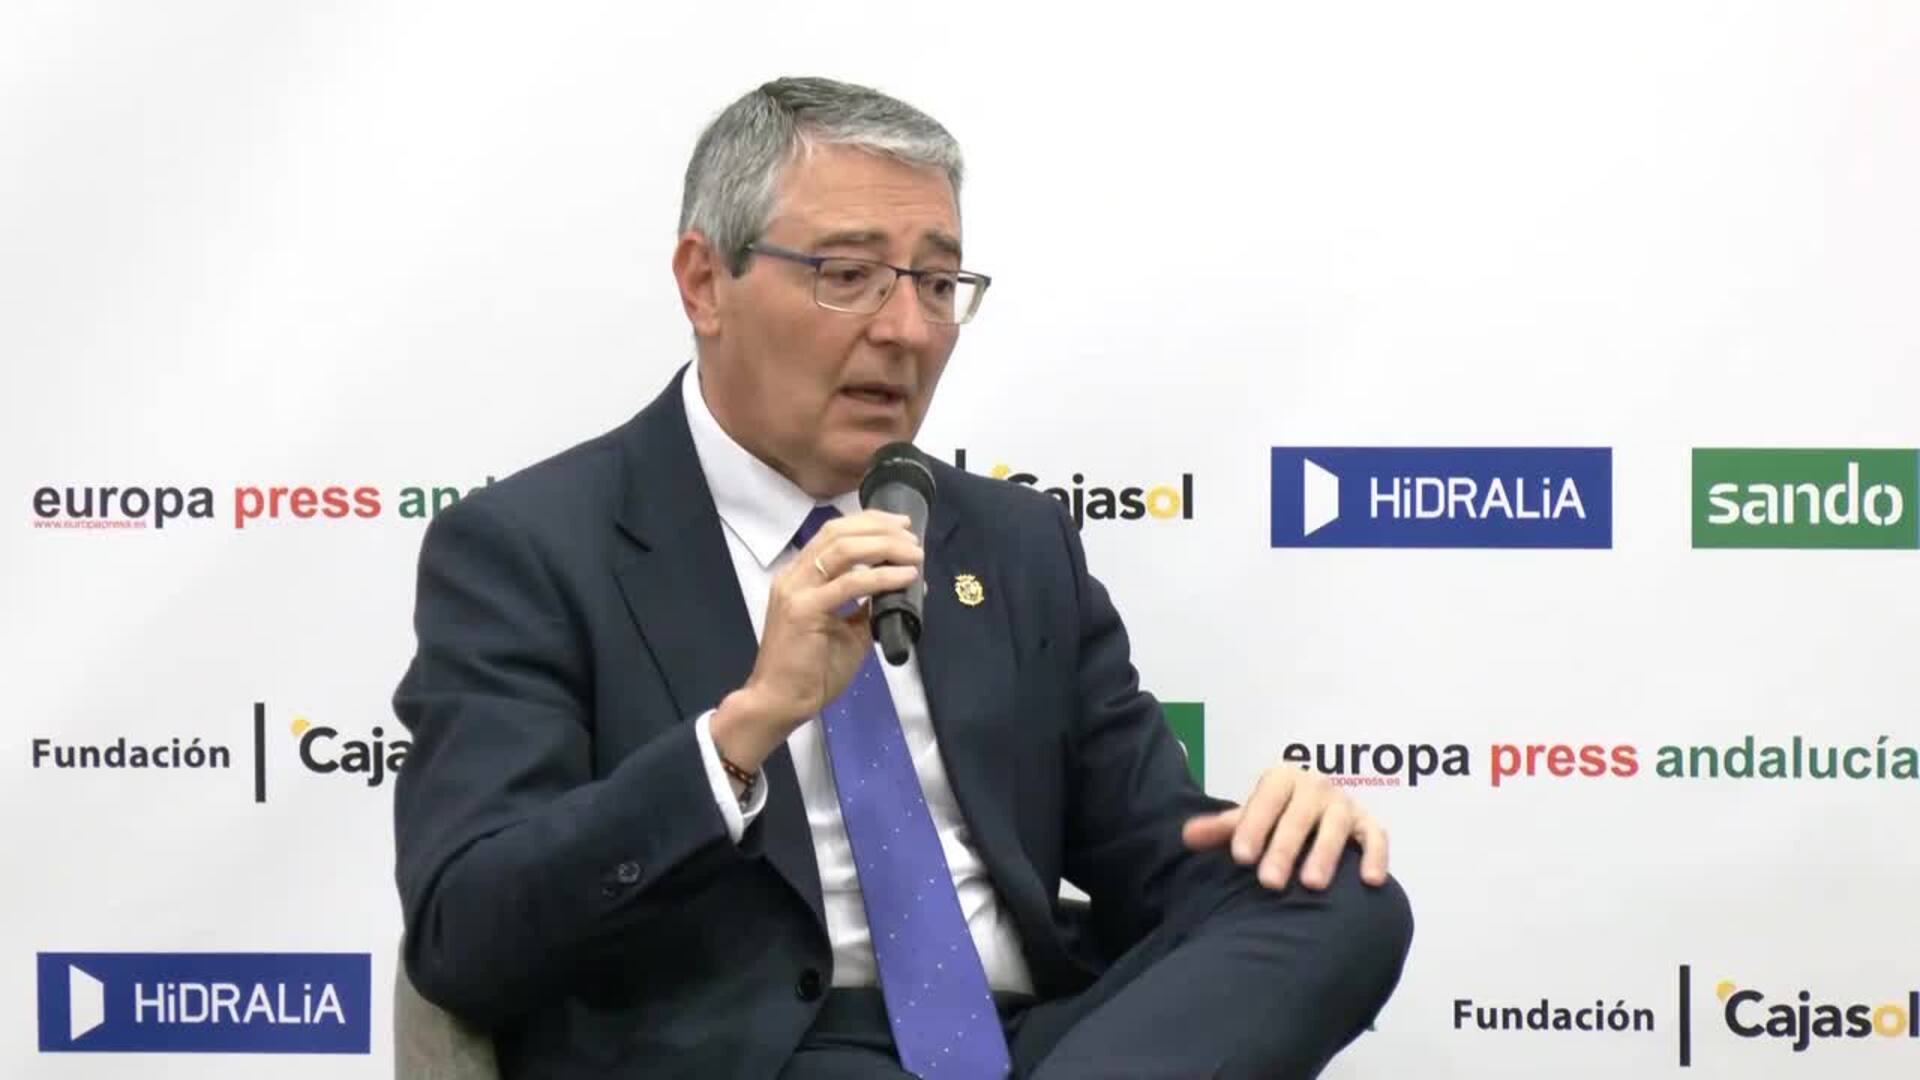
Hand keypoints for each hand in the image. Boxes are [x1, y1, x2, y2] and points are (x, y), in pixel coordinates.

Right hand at [712, 510, 922, 769]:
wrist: (780, 702)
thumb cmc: (811, 672)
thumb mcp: (846, 632)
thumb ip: (866, 608)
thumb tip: (902, 588)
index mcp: (799, 577)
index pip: (833, 533)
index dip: (869, 523)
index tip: (901, 526)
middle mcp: (794, 576)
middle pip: (838, 533)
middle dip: (880, 528)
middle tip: (912, 536)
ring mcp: (796, 591)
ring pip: (843, 550)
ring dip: (884, 546)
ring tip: (914, 553)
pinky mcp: (804, 611)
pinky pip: (849, 584)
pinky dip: (881, 576)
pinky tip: (904, 576)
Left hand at [1181, 766, 1389, 890]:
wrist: (1311, 818)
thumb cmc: (1273, 821)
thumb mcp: (1248, 821)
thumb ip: (1221, 829)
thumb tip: (1187, 836)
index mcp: (1281, 779)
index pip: (1266, 798)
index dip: (1253, 825)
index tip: (1240, 857)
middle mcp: (1315, 786)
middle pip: (1299, 815)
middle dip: (1283, 848)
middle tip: (1268, 882)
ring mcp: (1344, 804)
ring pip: (1337, 826)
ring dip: (1325, 853)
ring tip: (1311, 885)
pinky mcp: (1369, 823)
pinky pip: (1376, 837)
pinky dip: (1375, 856)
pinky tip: (1369, 881)